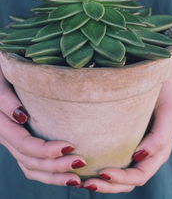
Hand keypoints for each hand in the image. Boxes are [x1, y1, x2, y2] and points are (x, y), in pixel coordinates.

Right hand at [0, 68, 85, 186]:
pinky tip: (65, 173)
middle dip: (55, 167)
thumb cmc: (0, 75)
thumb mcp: (1, 82)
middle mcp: (7, 138)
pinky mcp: (20, 141)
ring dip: (54, 176)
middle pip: (30, 161)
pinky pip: (31, 163)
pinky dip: (48, 172)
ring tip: (77, 179)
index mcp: (2, 126)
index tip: (70, 146)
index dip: (46, 150)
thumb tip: (22, 117)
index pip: (25, 145)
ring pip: (31, 168)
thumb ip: (6, 100)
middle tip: (81, 162)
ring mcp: (14, 142)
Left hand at [82, 76, 171, 192]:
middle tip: (86, 183)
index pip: (139, 175)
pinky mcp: (121, 142)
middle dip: (107, 185)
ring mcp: (132, 150)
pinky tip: (85, 166)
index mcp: (157, 153)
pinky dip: (100, 169)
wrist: (157, 84)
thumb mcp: (167, 114)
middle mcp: (144, 156)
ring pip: (118, 176)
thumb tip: (138, 156)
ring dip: (101, 182)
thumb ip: (160, 137)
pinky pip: (112, 160)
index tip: (103, 172)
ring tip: (82, 181)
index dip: (122, 178)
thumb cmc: (162, 97)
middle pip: (126, 182)